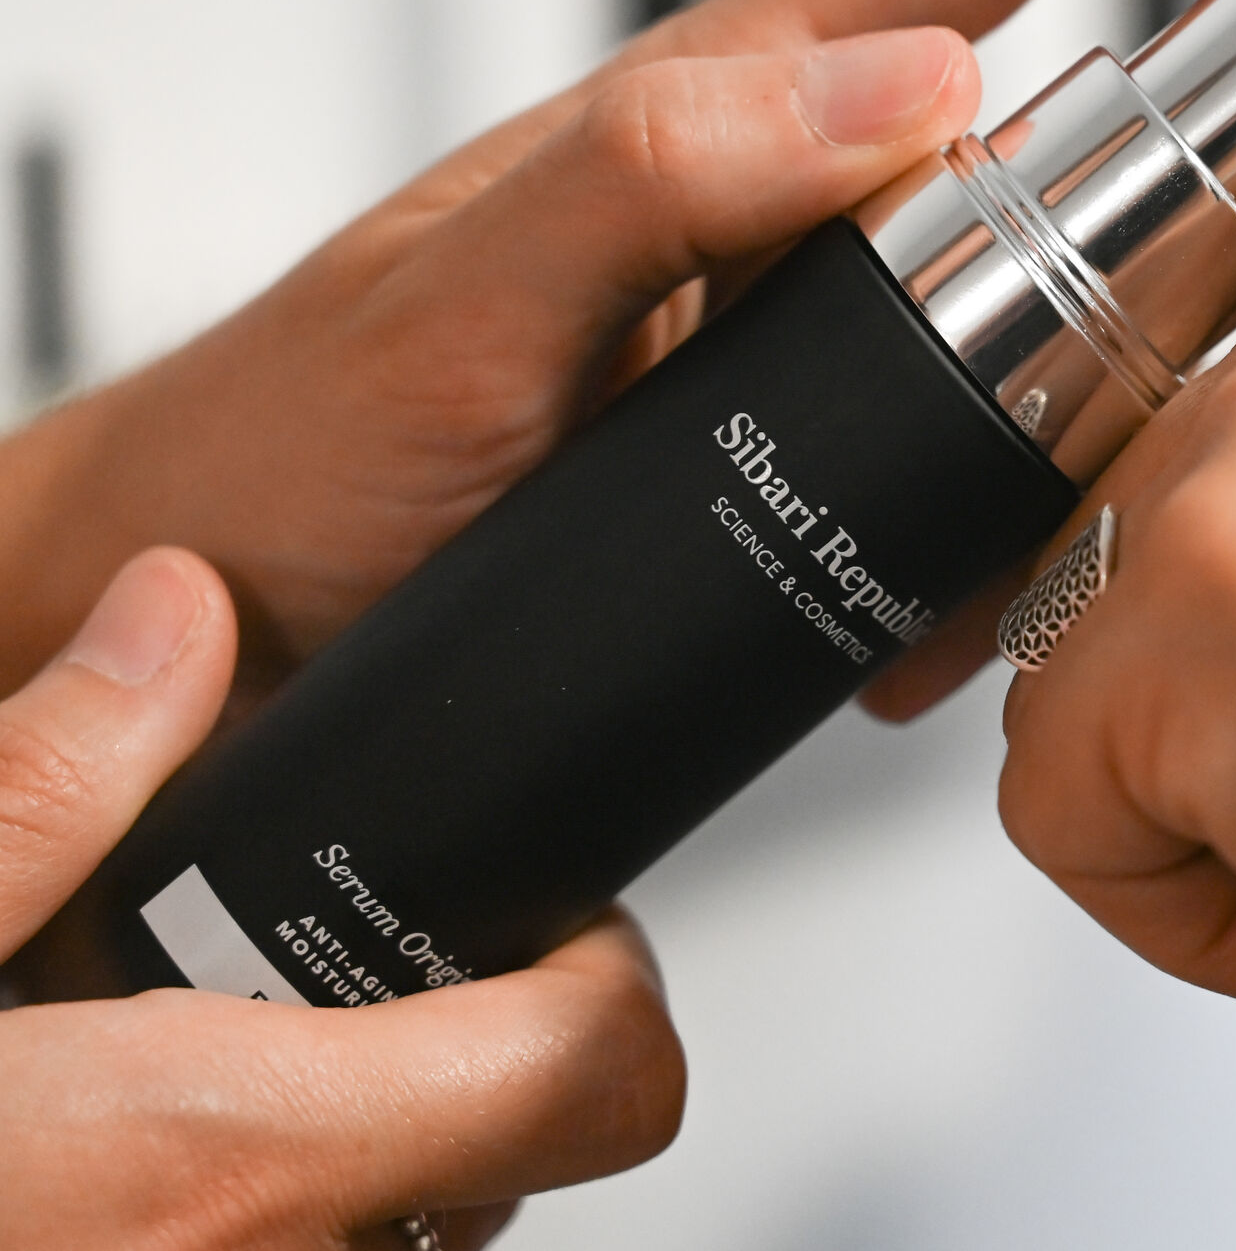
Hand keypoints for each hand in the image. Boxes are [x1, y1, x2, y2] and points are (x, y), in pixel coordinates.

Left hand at [0, 0, 1235, 695]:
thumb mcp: (464, 299)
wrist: (239, 620)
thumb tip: (922, 88)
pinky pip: (1001, 471)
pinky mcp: (844, 455)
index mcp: (758, 78)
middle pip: (1107, 116)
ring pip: (1082, 320)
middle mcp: (828, 185)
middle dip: (1206, 225)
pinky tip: (942, 632)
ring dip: (1109, 432)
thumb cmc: (302, 436)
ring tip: (1020, 558)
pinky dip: (1012, 555)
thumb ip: (660, 170)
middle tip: (1200, 370)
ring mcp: (846, 327)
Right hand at [0, 550, 683, 1248]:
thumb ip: (45, 782)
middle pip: (510, 1170)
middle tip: (351, 988)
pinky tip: (141, 1185)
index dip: (607, 982)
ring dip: (360, 1173)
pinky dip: (265, 1235)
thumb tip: (174, 619)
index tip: (548, 925)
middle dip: (463, 1065)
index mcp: (228, 1158)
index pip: (597, 1076)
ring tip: (221, 1081)